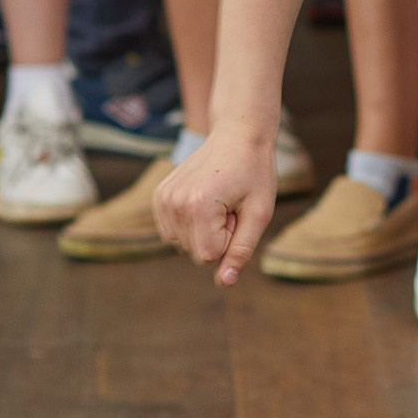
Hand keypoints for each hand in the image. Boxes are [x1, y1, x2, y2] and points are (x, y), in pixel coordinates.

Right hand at [153, 126, 278, 282]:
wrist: (238, 134)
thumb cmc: (255, 173)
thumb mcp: (259, 214)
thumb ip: (240, 251)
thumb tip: (223, 283)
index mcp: (198, 205)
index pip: (208, 257)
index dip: (229, 239)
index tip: (238, 212)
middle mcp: (174, 202)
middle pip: (194, 252)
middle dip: (216, 236)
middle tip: (230, 204)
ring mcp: (162, 198)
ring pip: (182, 244)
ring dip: (203, 230)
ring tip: (219, 201)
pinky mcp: (159, 196)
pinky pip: (173, 232)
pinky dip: (190, 223)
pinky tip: (204, 199)